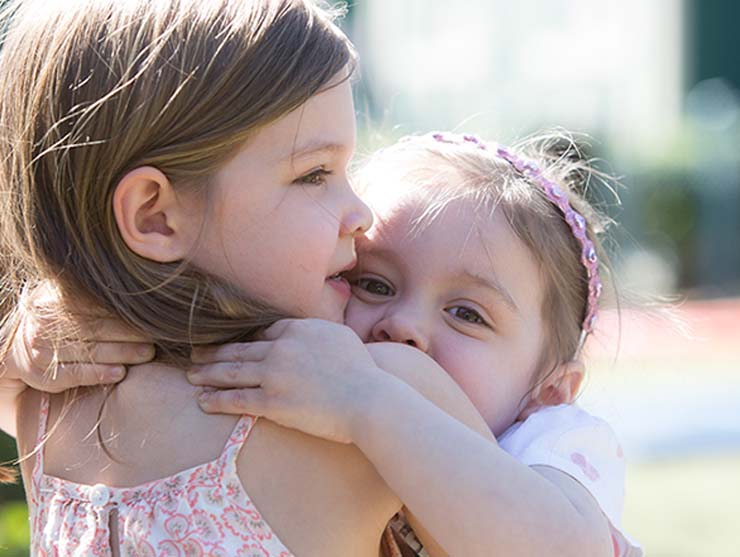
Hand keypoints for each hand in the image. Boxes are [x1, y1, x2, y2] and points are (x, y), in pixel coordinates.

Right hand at [1, 283, 154, 391]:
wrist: (13, 349)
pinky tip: (120, 373)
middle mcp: (45, 323)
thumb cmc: (52, 320)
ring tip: (147, 354)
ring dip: (122, 353)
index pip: (94, 304)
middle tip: (156, 337)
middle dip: (130, 334)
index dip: (123, 311)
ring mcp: (41, 349)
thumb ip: (88, 292)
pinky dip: (99, 374)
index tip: (150, 315)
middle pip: (96, 327)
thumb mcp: (61, 298)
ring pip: (89, 351)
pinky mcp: (41, 374)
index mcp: (53, 299)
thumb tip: (135, 284)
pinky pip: (75, 374)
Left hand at [188, 318, 389, 443]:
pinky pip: (236, 399)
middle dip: (214, 352)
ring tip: (191, 374)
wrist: (370, 400)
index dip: (245, 338)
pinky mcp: (272, 402)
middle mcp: (281, 348)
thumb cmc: (363, 372)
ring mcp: (274, 375)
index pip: (264, 331)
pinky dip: (216, 400)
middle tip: (195, 354)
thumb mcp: (340, 338)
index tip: (231, 343)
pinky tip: (202, 400)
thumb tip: (308, 334)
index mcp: (298, 329)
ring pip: (231, 372)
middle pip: (240, 348)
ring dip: (207, 373)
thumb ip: (318, 333)